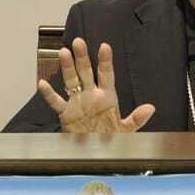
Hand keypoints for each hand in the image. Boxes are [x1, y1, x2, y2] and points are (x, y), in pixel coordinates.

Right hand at [38, 38, 154, 133]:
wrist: (95, 153)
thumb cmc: (110, 140)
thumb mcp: (126, 131)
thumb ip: (136, 119)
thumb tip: (150, 108)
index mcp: (107, 97)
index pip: (106, 74)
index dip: (105, 61)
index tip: (105, 47)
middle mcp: (91, 96)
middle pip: (86, 72)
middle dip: (82, 57)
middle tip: (79, 42)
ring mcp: (77, 102)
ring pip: (71, 81)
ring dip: (67, 68)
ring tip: (63, 53)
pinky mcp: (66, 113)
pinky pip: (56, 102)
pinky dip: (49, 94)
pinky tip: (43, 83)